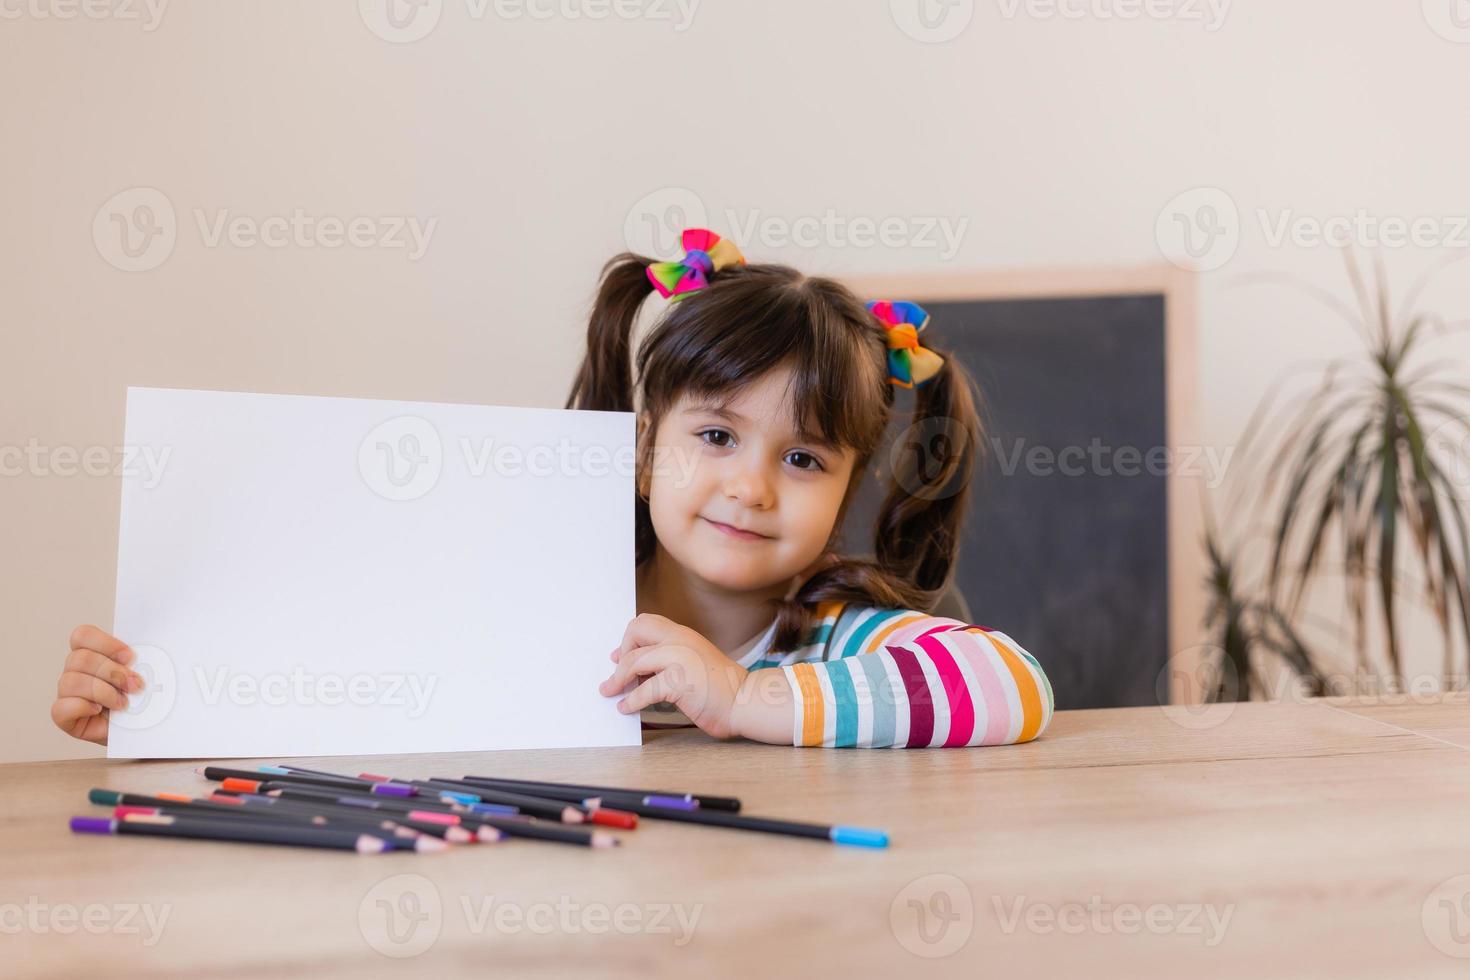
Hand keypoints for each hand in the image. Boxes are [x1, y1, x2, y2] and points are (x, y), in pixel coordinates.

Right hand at [50, 625, 143, 745]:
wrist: (138, 728)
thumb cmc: (139, 700)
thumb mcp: (143, 676)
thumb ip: (139, 662)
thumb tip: (146, 655)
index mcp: (91, 653)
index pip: (83, 635)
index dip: (106, 643)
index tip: (130, 657)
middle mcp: (75, 670)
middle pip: (81, 659)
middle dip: (113, 672)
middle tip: (135, 686)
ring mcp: (66, 693)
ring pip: (71, 681)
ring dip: (103, 692)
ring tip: (123, 703)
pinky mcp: (63, 716)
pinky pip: (61, 707)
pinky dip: (83, 707)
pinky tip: (98, 710)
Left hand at [599, 614, 750, 739]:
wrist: (746, 701)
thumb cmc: (721, 688)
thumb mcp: (693, 663)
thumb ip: (670, 660)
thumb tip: (637, 670)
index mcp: (684, 635)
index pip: (646, 623)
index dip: (628, 641)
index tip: (618, 658)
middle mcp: (681, 640)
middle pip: (636, 630)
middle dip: (621, 653)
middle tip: (618, 676)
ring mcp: (680, 658)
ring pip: (634, 660)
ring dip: (617, 679)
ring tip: (611, 692)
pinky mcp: (680, 681)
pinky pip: (644, 689)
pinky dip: (631, 701)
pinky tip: (627, 708)